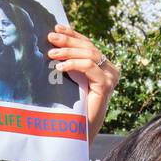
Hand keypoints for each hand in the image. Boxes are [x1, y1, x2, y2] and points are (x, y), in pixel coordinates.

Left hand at [47, 25, 119, 141]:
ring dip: (68, 52)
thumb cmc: (72, 108)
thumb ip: (70, 64)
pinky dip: (74, 64)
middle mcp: (110, 70)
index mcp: (103, 67)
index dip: (73, 35)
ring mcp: (110, 77)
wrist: (78, 132)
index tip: (57, 28)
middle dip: (68, 41)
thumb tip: (54, 43)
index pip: (87, 45)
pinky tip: (60, 67)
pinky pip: (89, 67)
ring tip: (51, 54)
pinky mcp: (105, 85)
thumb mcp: (70, 80)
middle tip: (50, 38)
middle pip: (88, 47)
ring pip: (89, 54)